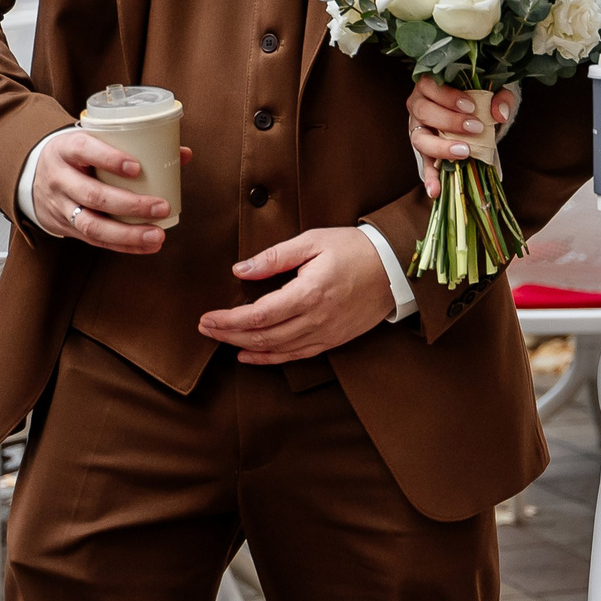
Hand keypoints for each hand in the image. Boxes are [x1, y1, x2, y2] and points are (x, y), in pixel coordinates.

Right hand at [32, 130, 188, 252]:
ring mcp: (59, 205)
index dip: (109, 159)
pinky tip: (147, 246)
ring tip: (157, 236)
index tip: (137, 168)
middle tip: (162, 207)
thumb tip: (183, 154)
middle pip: (92, 194)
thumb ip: (135, 145)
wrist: (35, 178)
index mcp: (66, 149)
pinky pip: (94, 240)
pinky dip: (123, 245)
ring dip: (127, 234)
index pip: (84, 150)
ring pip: (91, 224)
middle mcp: (59, 178)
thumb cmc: (78, 156)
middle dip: (130, 204)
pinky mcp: (65, 227)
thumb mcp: (94, 142)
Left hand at [198, 228, 394, 364]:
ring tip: (221, 339)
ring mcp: (325, 333)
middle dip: (228, 334)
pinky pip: (296, 356)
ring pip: (276, 350)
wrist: (395, 267)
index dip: (228, 320)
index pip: (258, 315)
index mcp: (309, 293)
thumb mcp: (314, 241)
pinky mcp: (333, 340)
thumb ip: (275, 257)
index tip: (207, 318)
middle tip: (205, 329)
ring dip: (244, 347)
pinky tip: (250, 355)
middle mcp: (316, 319)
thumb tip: (241, 270)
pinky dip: (269, 359)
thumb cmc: (355, 249)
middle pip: (262, 336)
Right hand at [405, 78, 516, 197]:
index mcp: (430, 85)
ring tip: (464, 153)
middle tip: (476, 128)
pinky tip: (435, 191)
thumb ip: (499, 97)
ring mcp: (418, 129)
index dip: (448, 97)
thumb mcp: (493, 91)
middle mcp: (418, 105)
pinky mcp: (424, 150)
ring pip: (420, 138)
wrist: (475, 109)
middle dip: (449, 121)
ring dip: (441, 147)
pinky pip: (424, 164)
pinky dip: (429, 178)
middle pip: (424, 112)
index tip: (471, 106)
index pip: (430, 86)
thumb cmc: (478, 95)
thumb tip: (499, 114)